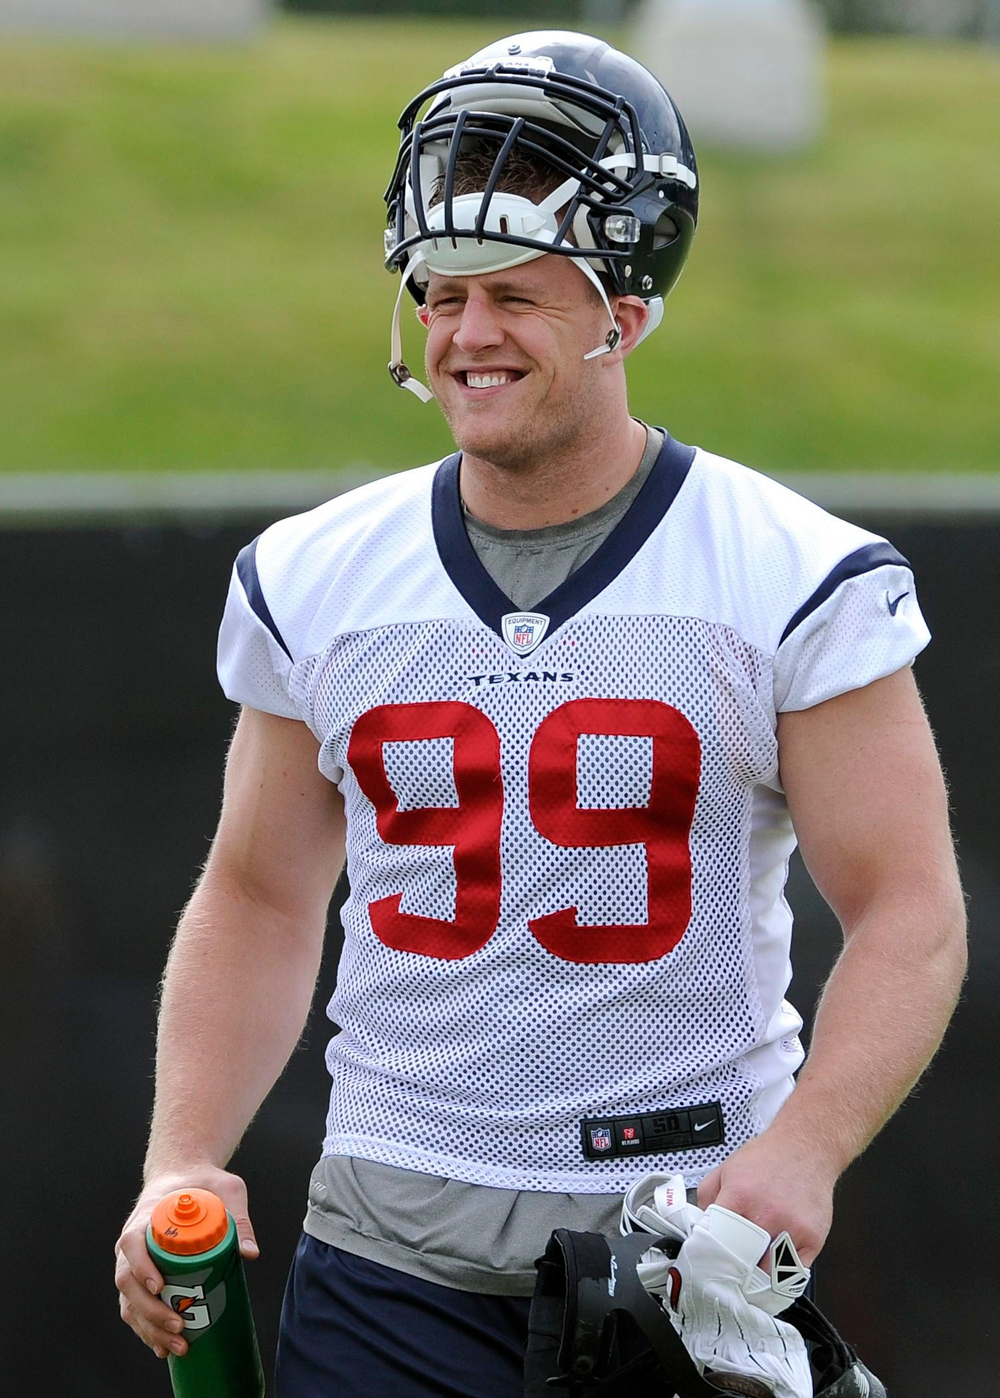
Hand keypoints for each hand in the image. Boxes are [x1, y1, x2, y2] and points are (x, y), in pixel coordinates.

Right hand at [114, 1165, 258, 1360]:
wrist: (184, 1178)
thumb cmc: (202, 1183)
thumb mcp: (226, 1189)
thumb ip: (239, 1216)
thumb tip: (249, 1253)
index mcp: (145, 1217)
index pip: (132, 1243)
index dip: (141, 1268)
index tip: (160, 1287)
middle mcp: (131, 1244)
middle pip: (127, 1282)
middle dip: (150, 1311)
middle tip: (179, 1326)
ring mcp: (132, 1263)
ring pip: (129, 1302)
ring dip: (149, 1328)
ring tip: (178, 1346)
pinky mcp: (141, 1278)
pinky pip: (134, 1308)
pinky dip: (146, 1330)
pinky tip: (163, 1348)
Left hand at [696, 1130, 837, 1266]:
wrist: (806, 1147)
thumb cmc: (767, 1159)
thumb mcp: (726, 1169)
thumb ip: (707, 1196)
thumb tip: (699, 1225)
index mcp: (739, 1196)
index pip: (716, 1238)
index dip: (709, 1254)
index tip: (707, 1264)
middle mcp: (766, 1213)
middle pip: (742, 1260)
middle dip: (733, 1270)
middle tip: (729, 1273)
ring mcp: (791, 1228)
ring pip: (768, 1271)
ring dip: (758, 1275)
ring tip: (753, 1269)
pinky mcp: (813, 1238)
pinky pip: (794, 1273)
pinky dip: (782, 1276)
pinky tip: (775, 1268)